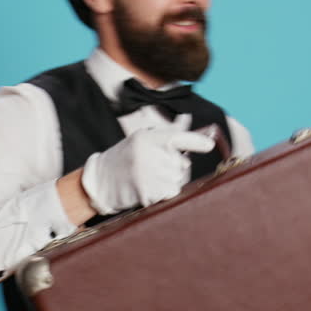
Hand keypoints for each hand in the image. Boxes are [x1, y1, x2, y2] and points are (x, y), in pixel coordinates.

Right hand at [80, 114, 215, 214]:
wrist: (101, 182)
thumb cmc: (125, 158)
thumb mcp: (141, 140)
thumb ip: (166, 133)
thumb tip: (187, 118)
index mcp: (146, 138)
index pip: (178, 137)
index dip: (196, 141)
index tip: (209, 145)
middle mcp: (148, 155)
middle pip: (181, 164)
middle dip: (175, 167)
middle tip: (154, 167)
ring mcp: (147, 175)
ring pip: (178, 179)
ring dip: (169, 181)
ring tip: (149, 178)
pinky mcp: (147, 193)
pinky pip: (171, 193)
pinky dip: (164, 193)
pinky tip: (148, 188)